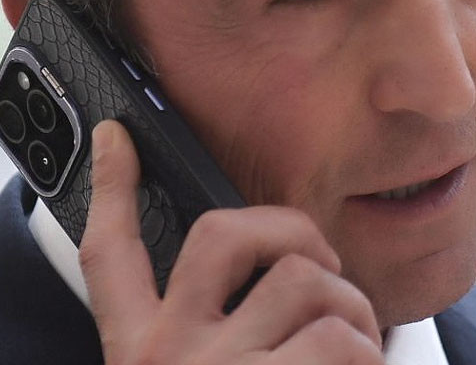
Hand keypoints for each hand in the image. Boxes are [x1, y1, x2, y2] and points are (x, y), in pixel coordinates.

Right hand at [80, 120, 384, 364]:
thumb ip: (206, 336)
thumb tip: (263, 283)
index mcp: (138, 356)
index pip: (106, 256)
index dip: (109, 186)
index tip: (115, 133)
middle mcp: (167, 357)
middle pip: (220, 233)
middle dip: (289, 231)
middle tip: (324, 265)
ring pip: (303, 279)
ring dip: (350, 309)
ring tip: (354, 349)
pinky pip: (341, 333)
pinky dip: (368, 353)